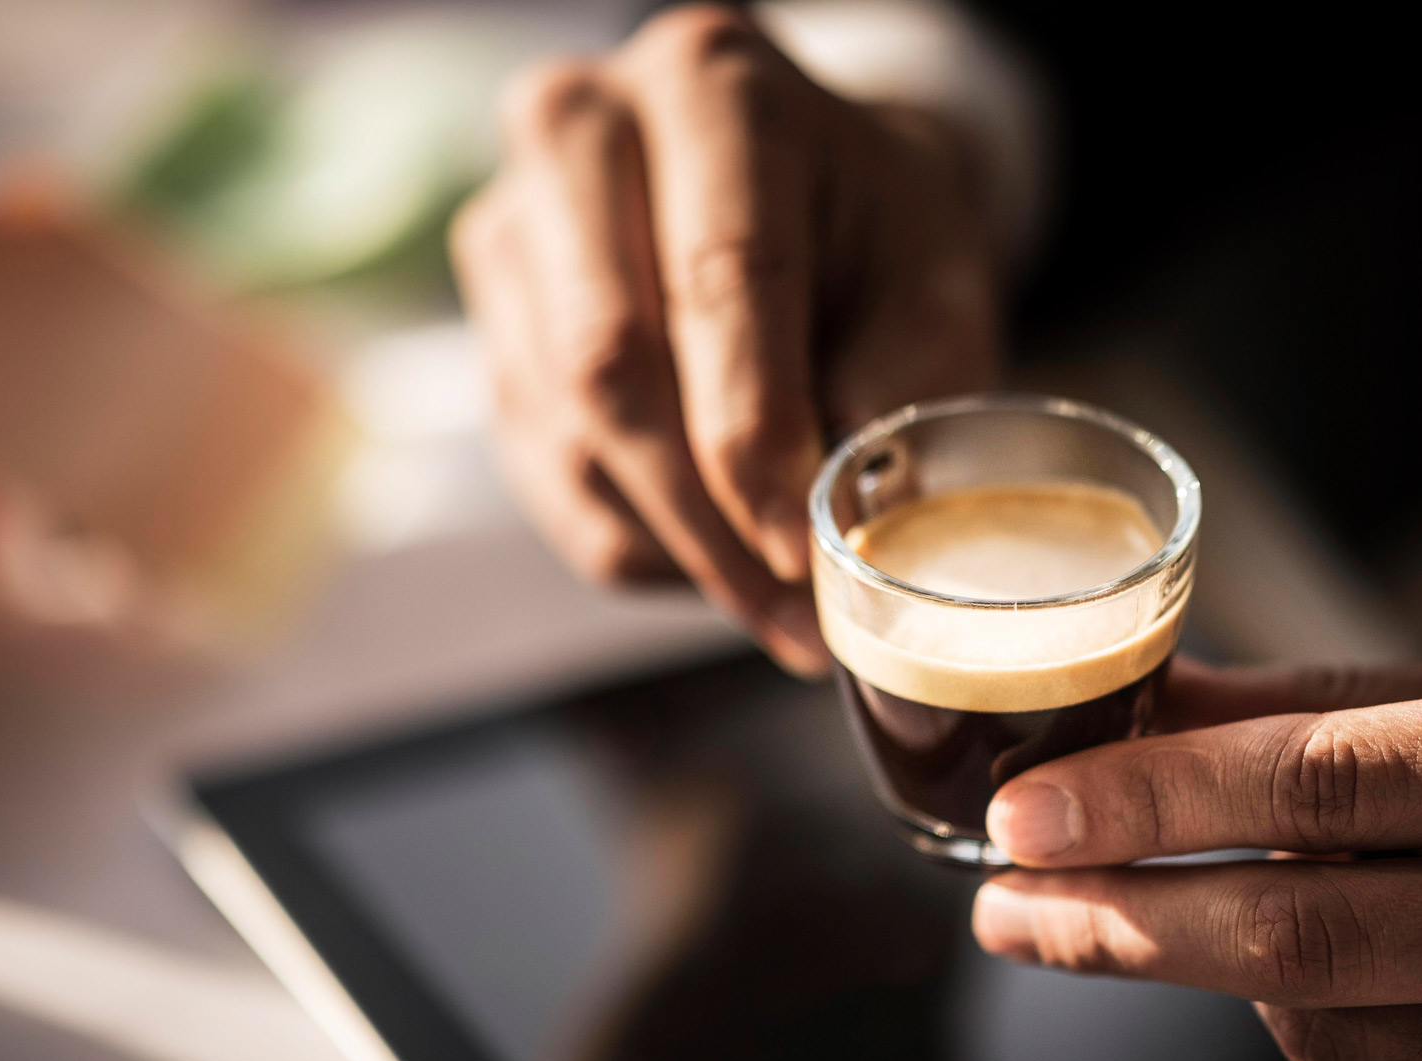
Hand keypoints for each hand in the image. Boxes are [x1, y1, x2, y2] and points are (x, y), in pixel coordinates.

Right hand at [452, 4, 1007, 674]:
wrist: (799, 194)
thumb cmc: (876, 237)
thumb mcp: (932, 288)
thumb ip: (897, 393)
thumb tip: (837, 530)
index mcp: (713, 83)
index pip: (720, 279)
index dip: (756, 435)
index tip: (805, 552)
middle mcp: (580, 128)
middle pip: (610, 362)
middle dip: (704, 517)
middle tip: (789, 616)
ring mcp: (512, 224)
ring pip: (568, 436)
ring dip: (675, 550)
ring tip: (775, 608)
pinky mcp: (489, 318)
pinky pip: (544, 470)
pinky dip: (634, 541)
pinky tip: (715, 560)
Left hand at [971, 644, 1421, 1060]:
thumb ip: (1343, 706)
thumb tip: (1153, 700)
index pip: (1328, 787)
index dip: (1154, 802)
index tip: (1021, 816)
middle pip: (1311, 941)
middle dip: (1124, 929)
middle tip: (1007, 909)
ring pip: (1341, 1039)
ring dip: (1226, 978)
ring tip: (1175, 918)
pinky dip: (1334, 1051)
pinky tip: (1328, 993)